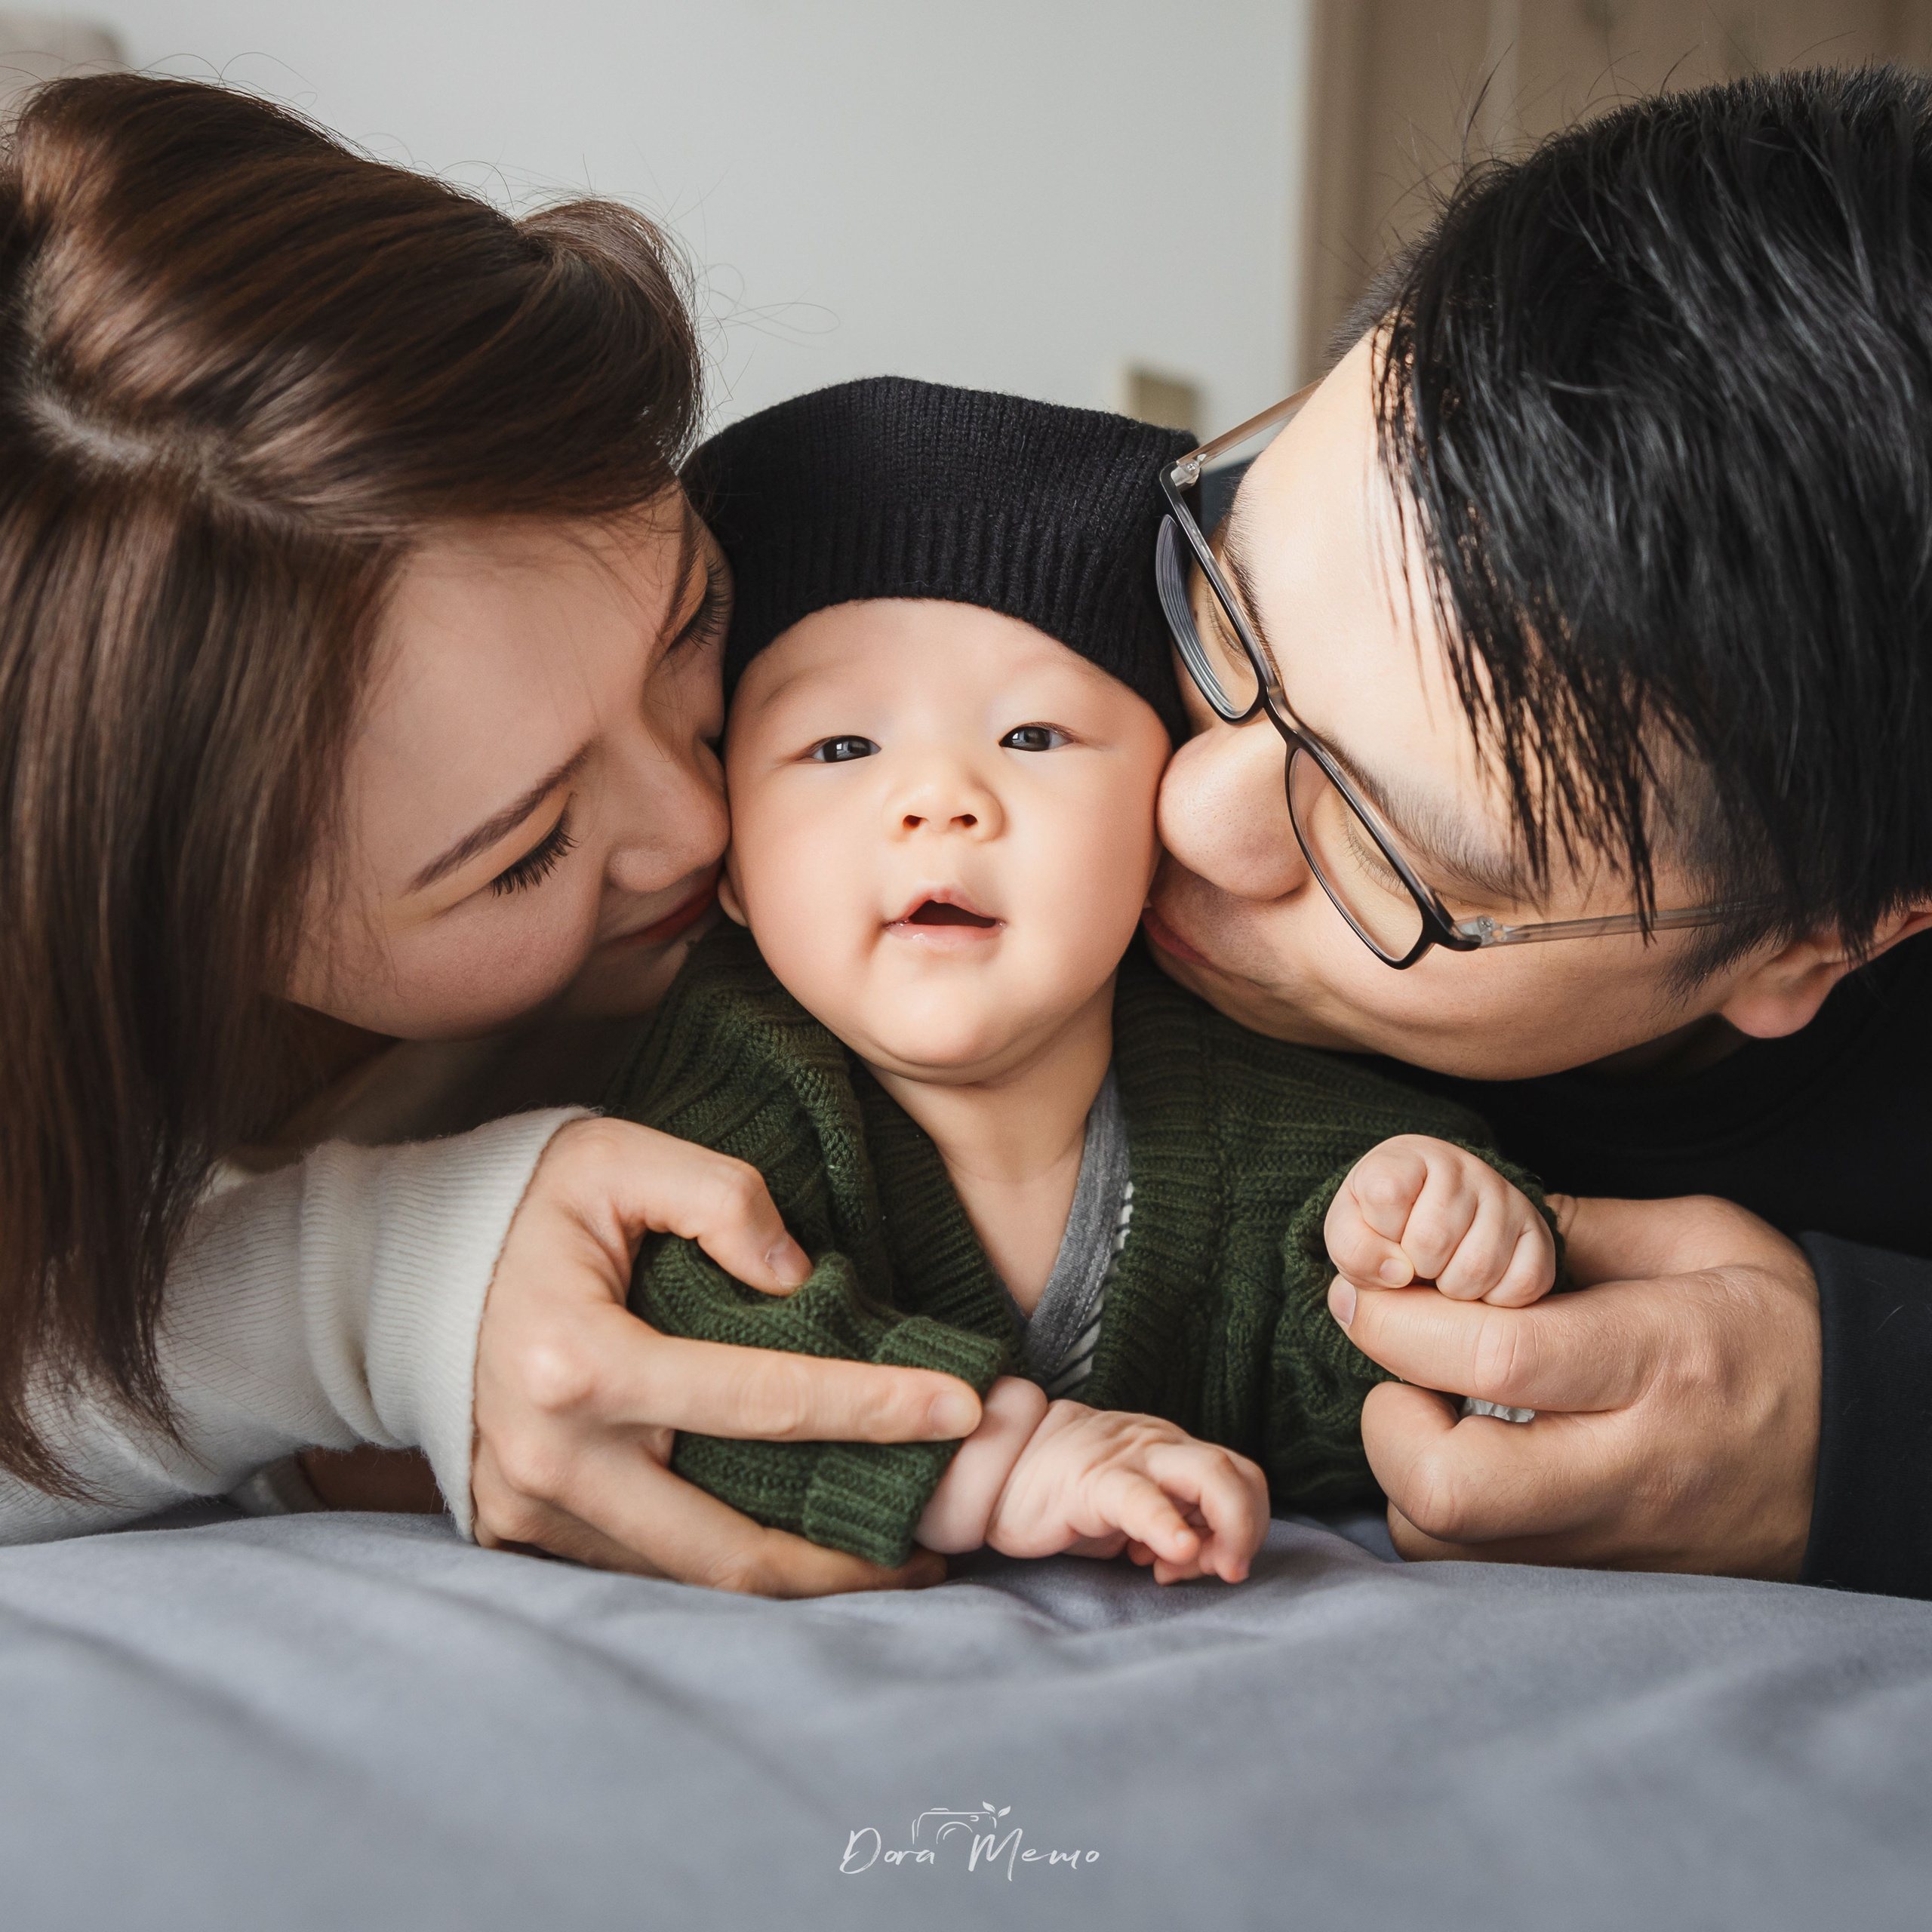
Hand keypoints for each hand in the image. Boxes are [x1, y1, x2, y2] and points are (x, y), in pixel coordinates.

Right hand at [469, 1117, 983, 1595]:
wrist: (399, 1271)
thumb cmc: (524, 1202)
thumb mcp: (619, 1156)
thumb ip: (722, 1199)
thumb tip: (804, 1283)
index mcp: (578, 1364)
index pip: (763, 1401)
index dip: (873, 1407)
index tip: (964, 1409)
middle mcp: (551, 1459)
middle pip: (730, 1546)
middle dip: (844, 1562)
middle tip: (934, 1550)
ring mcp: (528, 1510)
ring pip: (687, 1575)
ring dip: (789, 1577)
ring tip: (878, 1557)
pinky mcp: (518, 1531)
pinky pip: (641, 1567)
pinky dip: (718, 1564)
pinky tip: (783, 1542)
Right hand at [982, 1399, 1267, 1583]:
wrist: (994, 1468)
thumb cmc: (1063, 1494)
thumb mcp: (1130, 1512)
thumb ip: (1171, 1525)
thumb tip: (1204, 1559)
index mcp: (1171, 1452)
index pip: (1240, 1478)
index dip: (1247, 1524)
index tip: (1218, 1565)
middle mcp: (1161, 1447)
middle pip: (1239, 1473)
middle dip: (1251, 1528)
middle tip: (1231, 1571)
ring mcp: (1130, 1458)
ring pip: (1211, 1476)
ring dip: (1231, 1529)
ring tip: (1207, 1567)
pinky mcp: (1092, 1480)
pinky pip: (1142, 1499)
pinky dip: (1169, 1527)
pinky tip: (1175, 1553)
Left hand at [1325, 1135, 1555, 1306]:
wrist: (1432, 1225)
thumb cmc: (1383, 1227)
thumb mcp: (1351, 1231)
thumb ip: (1355, 1250)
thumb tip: (1397, 1273)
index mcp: (1408, 1157)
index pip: (1385, 1194)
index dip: (1376, 1232)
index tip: (1384, 1237)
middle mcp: (1464, 1167)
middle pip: (1431, 1239)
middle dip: (1414, 1268)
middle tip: (1416, 1264)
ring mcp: (1506, 1197)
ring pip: (1477, 1267)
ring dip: (1452, 1290)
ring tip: (1443, 1274)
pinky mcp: (1537, 1233)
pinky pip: (1521, 1284)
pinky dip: (1494, 1301)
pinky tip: (1478, 1285)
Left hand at [1330, 1193, 1819, 1578]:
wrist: (1883, 1445)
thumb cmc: (1782, 1325)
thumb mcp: (1703, 1236)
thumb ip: (1579, 1223)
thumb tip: (1466, 1215)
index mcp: (1658, 1358)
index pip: (1494, 1358)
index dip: (1399, 1326)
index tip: (1360, 1295)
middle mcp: (1634, 1466)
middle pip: (1451, 1488)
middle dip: (1386, 1428)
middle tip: (1400, 1376)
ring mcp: (1623, 1542)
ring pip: (1453, 1547)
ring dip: (1408, 1481)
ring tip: (1439, 1419)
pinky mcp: (1614, 1584)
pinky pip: (1488, 1574)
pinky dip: (1449, 1524)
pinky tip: (1477, 1465)